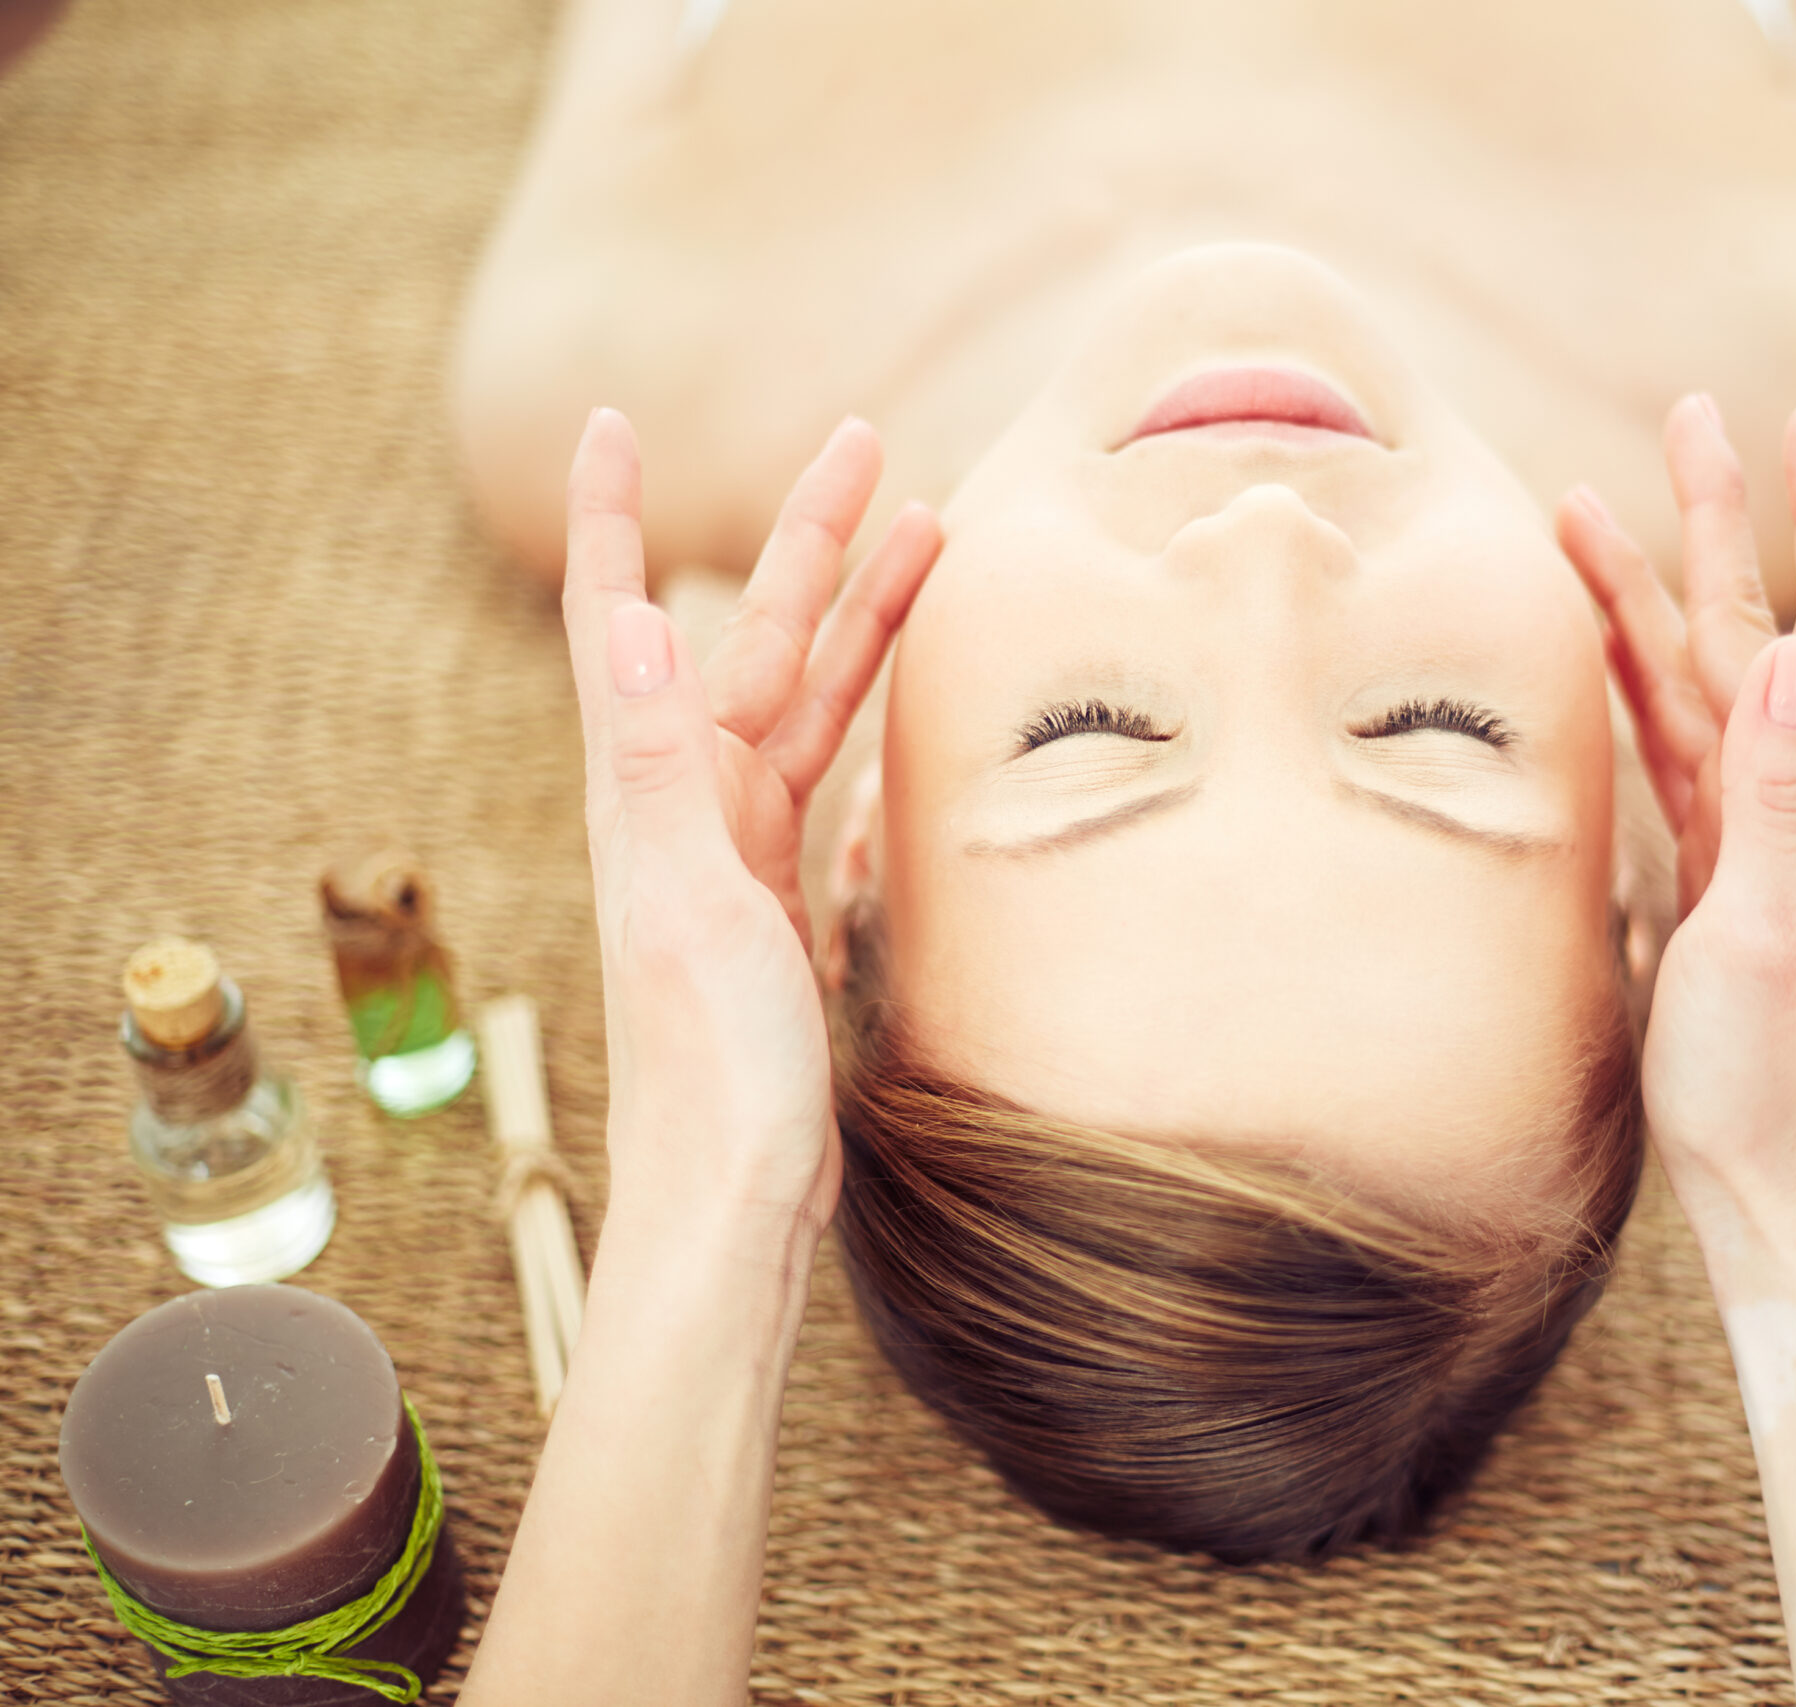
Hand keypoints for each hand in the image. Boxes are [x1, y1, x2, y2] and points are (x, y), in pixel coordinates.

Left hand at [562, 409, 939, 1260]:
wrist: (734, 1196)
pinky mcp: (784, 900)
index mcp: (652, 790)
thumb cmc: (707, 1065)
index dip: (612, 519)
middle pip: (753, 638)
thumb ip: (654, 758)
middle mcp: (688, 805)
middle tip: (868, 445)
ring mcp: (739, 852)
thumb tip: (638, 610)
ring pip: (805, 699)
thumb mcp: (683, 898)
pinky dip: (868, 716)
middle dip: (810, 541)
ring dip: (858, 616)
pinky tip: (901, 697)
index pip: (622, 621)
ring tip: (930, 534)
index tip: (614, 424)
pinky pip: (830, 775)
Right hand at [1562, 397, 1795, 1197]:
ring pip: (1694, 675)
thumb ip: (1790, 796)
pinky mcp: (1710, 869)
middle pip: (1752, 621)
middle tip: (1685, 414)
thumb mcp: (1770, 932)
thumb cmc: (1765, 1072)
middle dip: (1717, 515)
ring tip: (1585, 511)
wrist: (1769, 1173)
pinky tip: (1608, 655)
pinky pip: (1668, 743)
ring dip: (1650, 589)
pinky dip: (1633, 678)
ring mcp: (1751, 828)